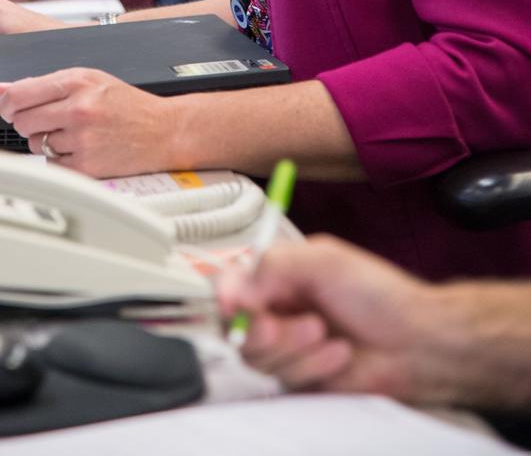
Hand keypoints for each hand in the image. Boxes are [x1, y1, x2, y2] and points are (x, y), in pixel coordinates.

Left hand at [0, 68, 169, 175]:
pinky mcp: (86, 166)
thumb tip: (2, 89)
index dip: (7, 103)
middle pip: (22, 121)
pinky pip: (51, 164)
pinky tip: (79, 148)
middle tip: (46, 120)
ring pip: (35, 144)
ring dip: (45, 141)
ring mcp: (82, 139)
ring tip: (71, 133)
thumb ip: (44, 83)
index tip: (9, 107)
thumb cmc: (127, 105)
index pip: (19, 95)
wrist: (164, 131)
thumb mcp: (90, 80)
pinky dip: (59, 159)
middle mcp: (79, 109)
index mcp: (77, 82)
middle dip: (26, 121)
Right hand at [216, 235, 437, 401]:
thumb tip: (233, 289)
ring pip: (258, 357)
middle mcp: (276, 310)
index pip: (230, 284)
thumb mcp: (324, 260)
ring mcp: (286, 347)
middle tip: (299, 323)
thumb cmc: (378, 294)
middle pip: (236, 327)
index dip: (225, 297)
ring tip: (328, 334)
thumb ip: (274, 266)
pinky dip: (313, 367)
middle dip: (264, 329)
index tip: (234, 307)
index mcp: (277, 275)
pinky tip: (340, 355)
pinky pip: (284, 380)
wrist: (416, 342)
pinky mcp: (300, 379)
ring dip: (295, 348)